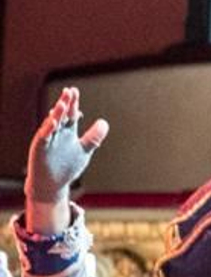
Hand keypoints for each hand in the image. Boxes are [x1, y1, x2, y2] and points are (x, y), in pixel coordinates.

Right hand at [26, 88, 108, 231]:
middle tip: (69, 91)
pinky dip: (48, 129)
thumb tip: (104, 122)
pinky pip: (44, 137)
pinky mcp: (40, 149)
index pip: (70, 114)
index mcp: (68, 131)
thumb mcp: (84, 150)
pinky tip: (53, 121)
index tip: (75, 92)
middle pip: (61, 115)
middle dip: (65, 103)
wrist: (52, 185)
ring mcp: (48, 140)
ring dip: (56, 114)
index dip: (73, 103)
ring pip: (52, 123)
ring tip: (62, 103)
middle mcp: (57, 133)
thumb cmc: (67, 166)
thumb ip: (93, 137)